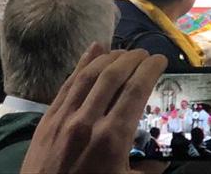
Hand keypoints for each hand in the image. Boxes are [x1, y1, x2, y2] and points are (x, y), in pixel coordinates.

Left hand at [20, 45, 166, 173]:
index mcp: (112, 138)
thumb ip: (148, 170)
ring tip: (124, 52)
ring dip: (110, 57)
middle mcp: (88, 121)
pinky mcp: (48, 118)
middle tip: (145, 54)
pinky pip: (68, 83)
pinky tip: (94, 49)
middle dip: (132, 58)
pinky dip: (83, 63)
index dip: (150, 69)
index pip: (136, 90)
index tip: (160, 60)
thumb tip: (163, 157)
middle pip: (114, 75)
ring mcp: (65, 117)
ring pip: (89, 73)